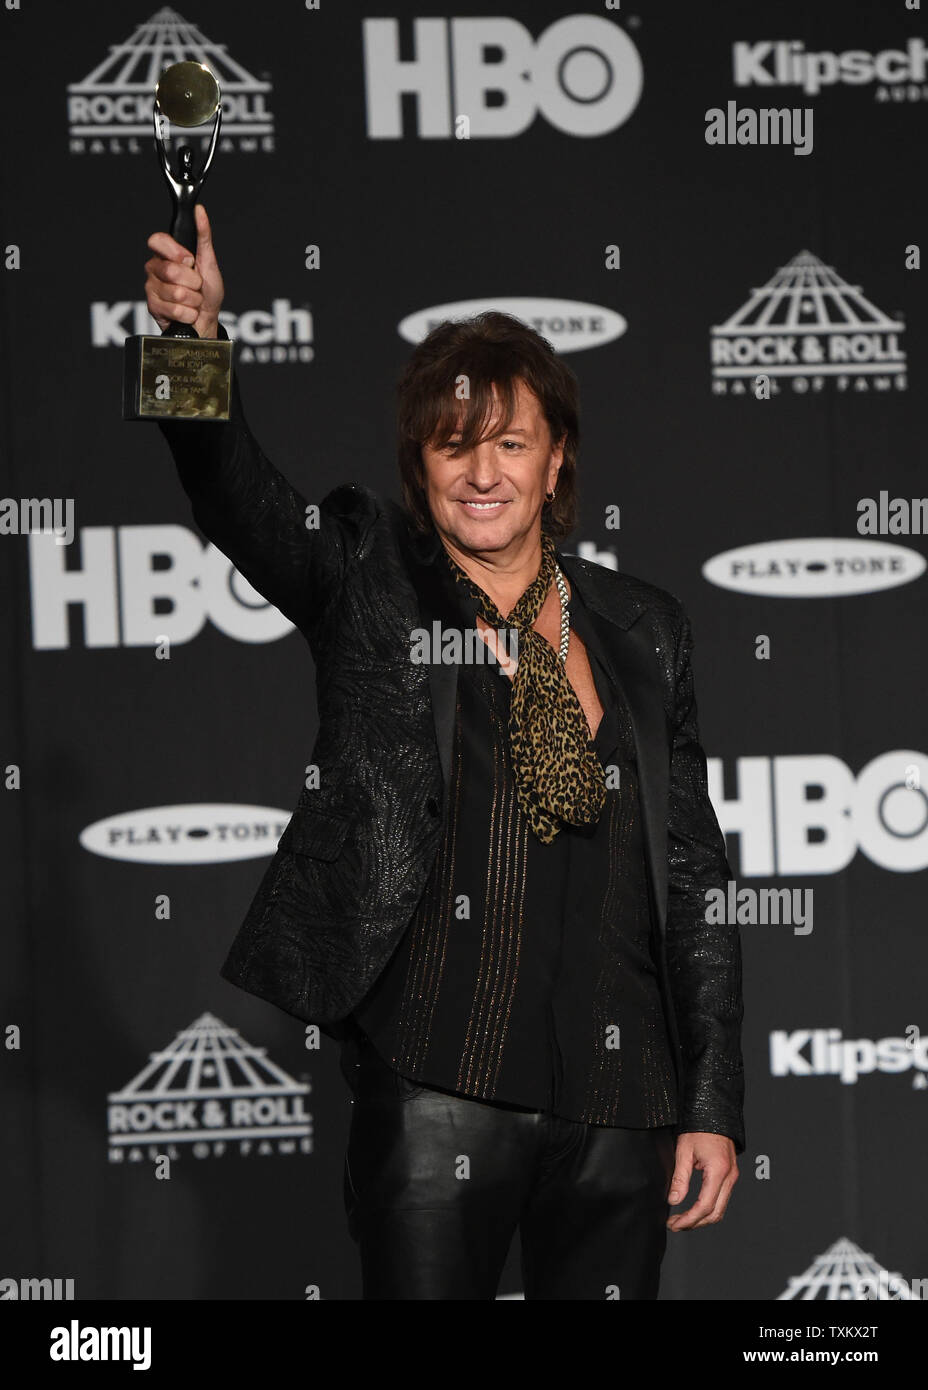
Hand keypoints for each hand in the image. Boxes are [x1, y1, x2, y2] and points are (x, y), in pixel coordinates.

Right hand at [144, 203, 224, 337]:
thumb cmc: (208, 293)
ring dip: (192, 300)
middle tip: (196, 286)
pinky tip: (187, 312)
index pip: (157, 241)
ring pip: (175, 292)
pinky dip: (188, 313)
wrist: (207, 321)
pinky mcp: (153, 307)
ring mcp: (152, 288)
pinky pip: (174, 309)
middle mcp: (155, 269)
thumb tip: (200, 211)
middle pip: (171, 270)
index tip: (189, 260)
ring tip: (192, 301)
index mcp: (166, 255)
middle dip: (193, 282)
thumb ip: (204, 236)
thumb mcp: (210, 262)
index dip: (174, 252)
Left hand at [666, 1131, 737, 1230]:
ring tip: (682, 1219)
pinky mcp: (730, 1175)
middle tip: (675, 1225)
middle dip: (695, 1223)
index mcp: (718, 1171)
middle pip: (715, 1213)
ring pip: (720, 1208)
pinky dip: (708, 1208)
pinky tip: (694, 1209)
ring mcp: (732, 1176)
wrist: (713, 1112)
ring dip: (701, 1218)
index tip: (674, 1224)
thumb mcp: (684, 1151)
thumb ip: (680, 1178)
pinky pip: (721, 1199)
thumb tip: (674, 1200)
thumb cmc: (699, 1128)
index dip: (689, 1219)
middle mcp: (729, 1176)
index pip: (704, 1206)